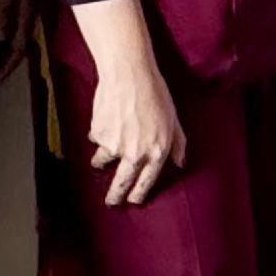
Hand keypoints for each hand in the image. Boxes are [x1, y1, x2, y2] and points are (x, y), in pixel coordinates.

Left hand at [0, 0, 39, 80]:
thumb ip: (3, 10)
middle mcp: (31, 10)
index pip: (18, 49)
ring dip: (5, 49)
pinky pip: (15, 20)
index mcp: (28, 12)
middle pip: (20, 45)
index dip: (5, 68)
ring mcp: (30, 0)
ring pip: (18, 33)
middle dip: (5, 63)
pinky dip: (4, 31)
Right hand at [82, 48, 188, 206]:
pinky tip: (104, 123)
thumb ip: (178, 143)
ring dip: (100, 162)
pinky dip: (98, 135)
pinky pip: (95, 140)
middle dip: (115, 196)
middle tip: (111, 202)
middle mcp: (136, 153)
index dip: (138, 193)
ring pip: (102, 162)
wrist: (128, 73)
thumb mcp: (174, 118)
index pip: (146, 181)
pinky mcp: (98, 135)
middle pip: (122, 183)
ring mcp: (115, 146)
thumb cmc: (155, 92)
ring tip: (99, 160)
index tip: (133, 200)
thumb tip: (180, 163)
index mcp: (157, 151)